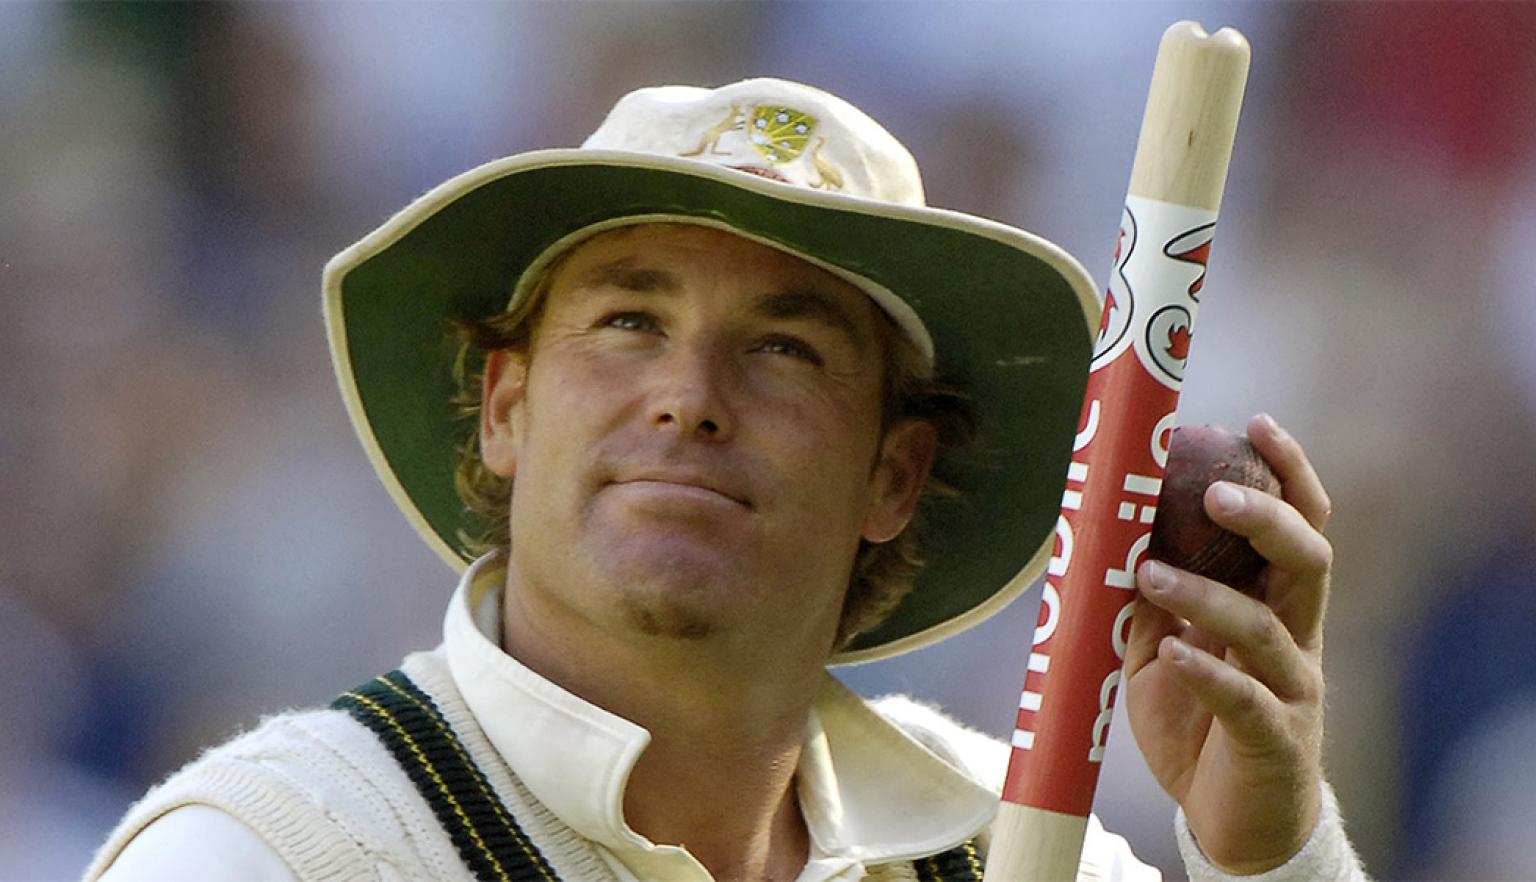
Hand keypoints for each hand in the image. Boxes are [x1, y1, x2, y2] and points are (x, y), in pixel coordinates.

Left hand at [1123, 413, 1332, 873]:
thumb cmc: (1199, 723)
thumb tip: (1109, 536)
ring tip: (1150, 574)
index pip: (1299, 525)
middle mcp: (1296, 638)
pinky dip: (1209, 672)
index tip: (1254, 423)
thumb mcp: (1162, 651)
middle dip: (1266, 518)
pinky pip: (1246, 701)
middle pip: (1307, 560)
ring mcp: (1292, 690)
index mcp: (1276, 605)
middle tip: (1216, 492)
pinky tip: (1175, 654)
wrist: (1233, 821)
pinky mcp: (1275, 741)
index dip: (1287, 473)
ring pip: (1268, 628)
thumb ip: (1149, 600)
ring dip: (1206, 594)